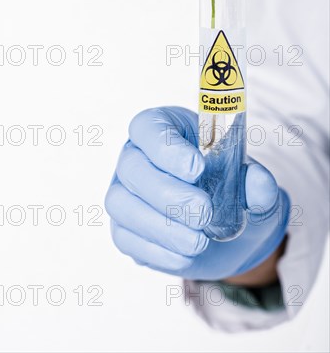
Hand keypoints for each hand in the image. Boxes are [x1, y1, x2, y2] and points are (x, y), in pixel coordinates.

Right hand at [105, 107, 289, 279]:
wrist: (231, 234)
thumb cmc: (235, 192)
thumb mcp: (255, 185)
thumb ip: (258, 182)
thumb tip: (259, 181)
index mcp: (166, 129)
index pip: (148, 127)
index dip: (166, 146)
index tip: (197, 168)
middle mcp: (138, 156)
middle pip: (132, 166)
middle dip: (167, 192)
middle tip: (204, 211)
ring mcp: (126, 192)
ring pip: (122, 203)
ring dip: (160, 225)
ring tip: (199, 242)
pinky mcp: (124, 228)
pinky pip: (127, 238)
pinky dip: (157, 251)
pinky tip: (186, 256)